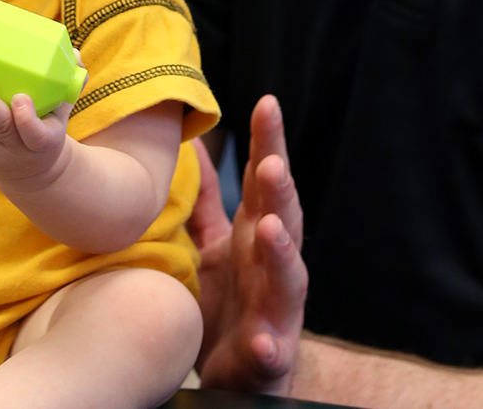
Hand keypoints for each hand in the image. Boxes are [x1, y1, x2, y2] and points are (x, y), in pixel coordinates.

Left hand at [0, 71, 72, 190]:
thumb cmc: (47, 130)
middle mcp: (16, 147)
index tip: (21, 98)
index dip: (26, 119)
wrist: (32, 172)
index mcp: (44, 140)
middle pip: (0, 128)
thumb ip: (70, 86)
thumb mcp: (63, 115)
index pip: (35, 134)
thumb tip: (76, 54)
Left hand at [192, 95, 307, 394]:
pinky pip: (270, 351)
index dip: (269, 143)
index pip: (265, 182)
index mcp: (257, 236)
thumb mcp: (215, 245)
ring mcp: (275, 312)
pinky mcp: (267, 357)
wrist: (240, 378)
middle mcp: (272, 268)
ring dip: (283, 254)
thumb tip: (194, 143)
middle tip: (272, 163)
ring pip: (287, 279)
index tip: (267, 103)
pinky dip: (268, 345)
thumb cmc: (231, 304)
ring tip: (273, 229)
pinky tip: (263, 340)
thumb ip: (207, 199)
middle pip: (284, 221)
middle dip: (281, 193)